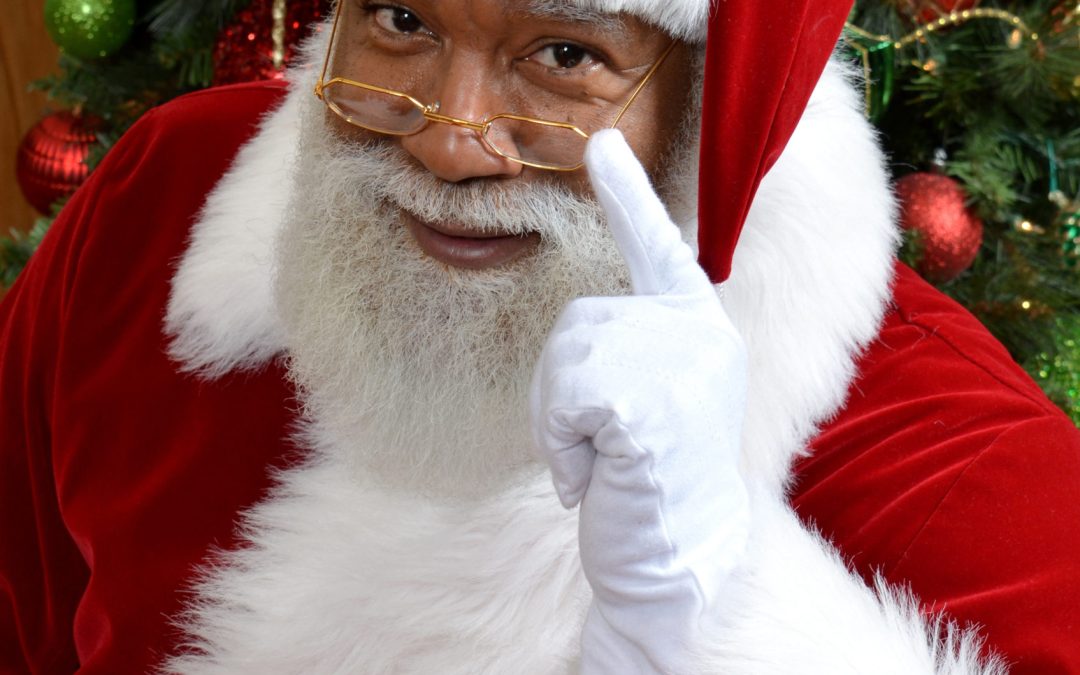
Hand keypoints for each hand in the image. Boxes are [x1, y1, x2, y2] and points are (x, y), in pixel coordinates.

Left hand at [530, 130, 750, 672]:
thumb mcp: (654, 399)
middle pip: (577, 319)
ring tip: (601, 462)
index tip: (601, 144)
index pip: (658, 247)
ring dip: (560, 422)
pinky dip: (562, 447)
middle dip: (561, 389)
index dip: (627, 193)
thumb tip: (585, 328)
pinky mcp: (647, 403)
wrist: (681, 559)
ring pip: (565, 357)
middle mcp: (699, 332)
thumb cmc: (652, 479)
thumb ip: (634, 347)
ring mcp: (680, 364)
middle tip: (595, 447)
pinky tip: (596, 478)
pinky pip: (565, 402)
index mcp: (699, 326)